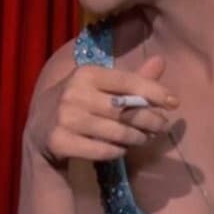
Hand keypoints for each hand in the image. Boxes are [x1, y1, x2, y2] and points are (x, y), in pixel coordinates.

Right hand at [24, 55, 176, 164]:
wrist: (38, 128)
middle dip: (150, 120)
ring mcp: (66, 119)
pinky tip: (122, 148)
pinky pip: (103, 151)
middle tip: (161, 126)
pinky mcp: (60, 141)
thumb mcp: (99, 85)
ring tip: (143, 138)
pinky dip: (118, 151)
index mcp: (85, 73)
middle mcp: (75, 93)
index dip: (155, 92)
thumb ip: (131, 78)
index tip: (174, 103)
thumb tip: (161, 61)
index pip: (128, 82)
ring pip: (117, 133)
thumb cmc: (77, 102)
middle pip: (126, 111)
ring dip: (137, 138)